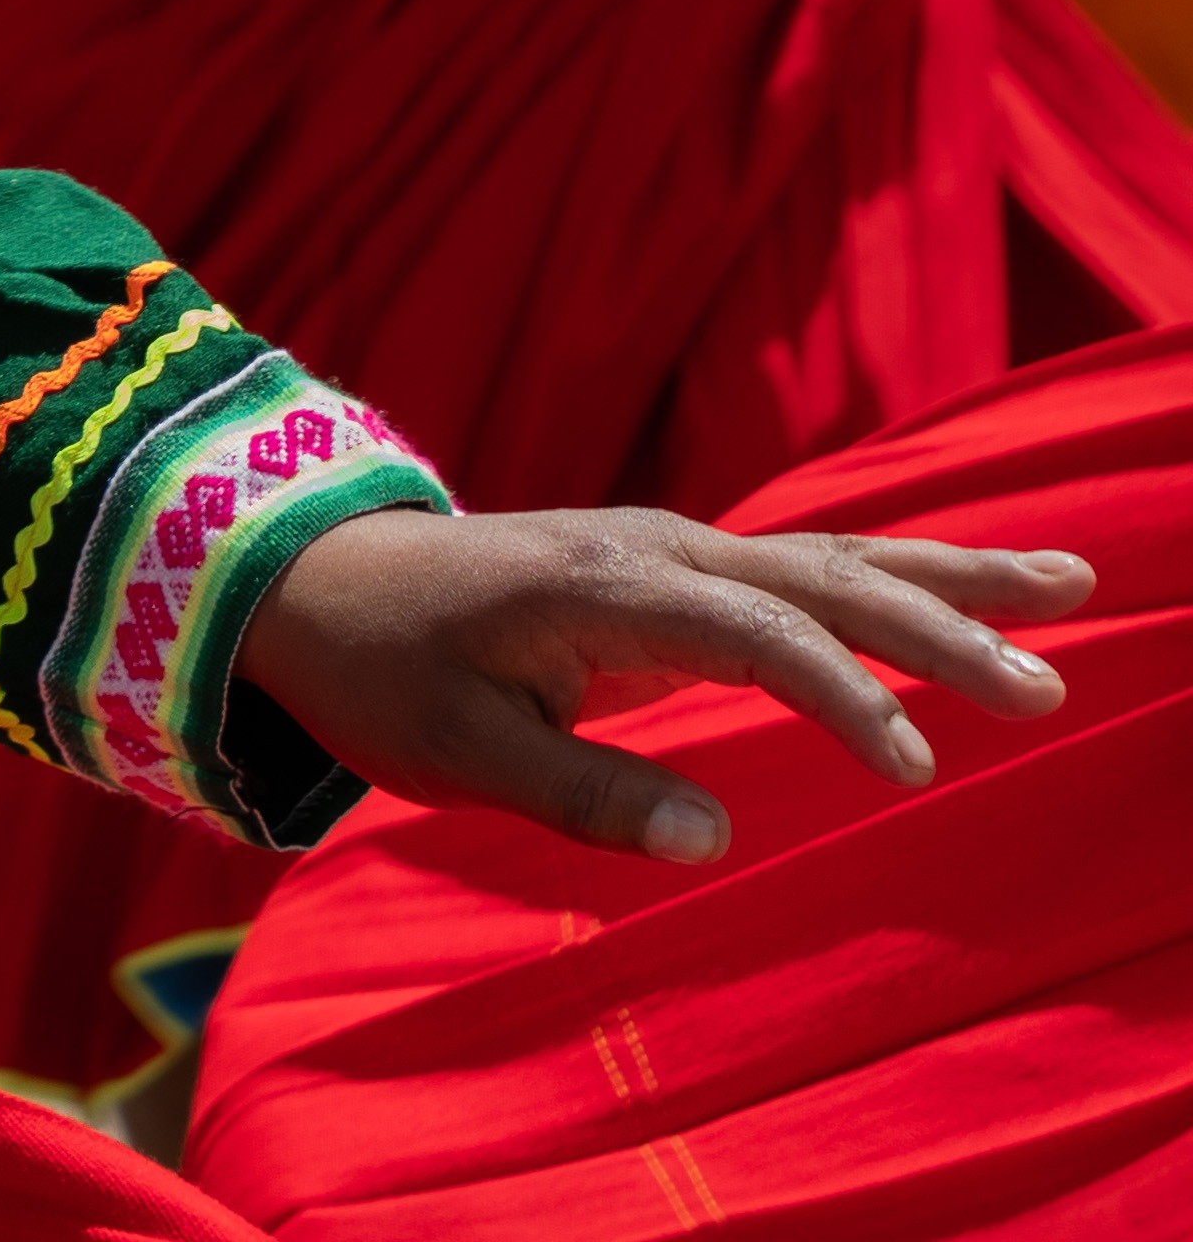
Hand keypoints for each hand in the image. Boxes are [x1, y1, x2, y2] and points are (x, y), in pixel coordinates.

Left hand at [242, 504, 1087, 866]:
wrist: (315, 578)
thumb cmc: (384, 671)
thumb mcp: (456, 751)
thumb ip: (583, 795)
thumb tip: (712, 845)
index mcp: (604, 590)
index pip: (758, 634)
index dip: (843, 698)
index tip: (911, 772)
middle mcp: (652, 548)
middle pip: (823, 576)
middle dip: (943, 623)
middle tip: (1046, 684)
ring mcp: (669, 545)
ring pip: (832, 554)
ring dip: (949, 575)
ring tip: (1076, 582)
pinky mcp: (674, 562)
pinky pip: (805, 564)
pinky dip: (898, 573)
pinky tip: (973, 587)